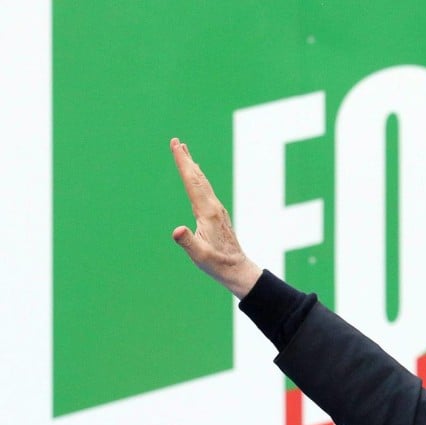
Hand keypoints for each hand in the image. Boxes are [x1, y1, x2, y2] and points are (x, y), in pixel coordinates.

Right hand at [170, 137, 261, 297]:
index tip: (176, 146)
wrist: (237, 269)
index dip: (183, 163)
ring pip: (203, 183)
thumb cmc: (217, 264)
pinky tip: (197, 178)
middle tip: (176, 141)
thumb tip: (177, 230)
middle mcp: (214, 207)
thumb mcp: (199, 255)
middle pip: (198, 177)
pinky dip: (198, 179)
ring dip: (192, 166)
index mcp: (207, 212)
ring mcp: (217, 210)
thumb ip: (187, 242)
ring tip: (185, 153)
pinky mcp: (217, 215)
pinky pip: (206, 190)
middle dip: (186, 159)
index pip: (192, 182)